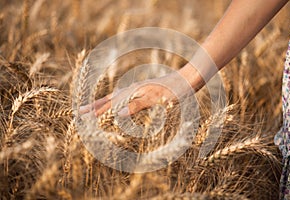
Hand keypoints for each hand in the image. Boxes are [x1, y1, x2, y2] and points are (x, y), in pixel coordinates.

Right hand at [79, 71, 194, 116]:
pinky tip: (117, 103)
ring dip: (102, 104)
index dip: (96, 111)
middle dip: (94, 106)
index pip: (110, 104)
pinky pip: (124, 97)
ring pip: (115, 97)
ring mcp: (137, 90)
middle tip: (80, 112)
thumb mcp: (156, 99)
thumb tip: (117, 114)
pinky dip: (115, 101)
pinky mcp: (144, 91)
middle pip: (108, 99)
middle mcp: (132, 90)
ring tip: (93, 108)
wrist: (187, 79)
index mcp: (132, 92)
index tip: (82, 117)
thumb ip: (137, 106)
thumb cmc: (174, 90)